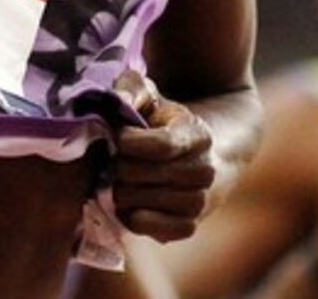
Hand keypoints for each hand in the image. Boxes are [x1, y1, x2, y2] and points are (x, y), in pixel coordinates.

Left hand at [112, 71, 216, 241]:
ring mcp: (199, 201)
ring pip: (138, 201)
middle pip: (140, 174)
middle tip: (113, 159)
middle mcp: (204, 170)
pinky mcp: (188, 225)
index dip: (128, 141)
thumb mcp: (150, 95)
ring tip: (120, 177)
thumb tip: (118, 99)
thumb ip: (132, 89)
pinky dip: (130, 216)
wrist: (194, 157)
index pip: (161, 145)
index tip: (118, 135)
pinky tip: (128, 201)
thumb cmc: (162, 122)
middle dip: (117, 164)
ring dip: (119, 190)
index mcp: (197, 135)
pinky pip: (149, 227)